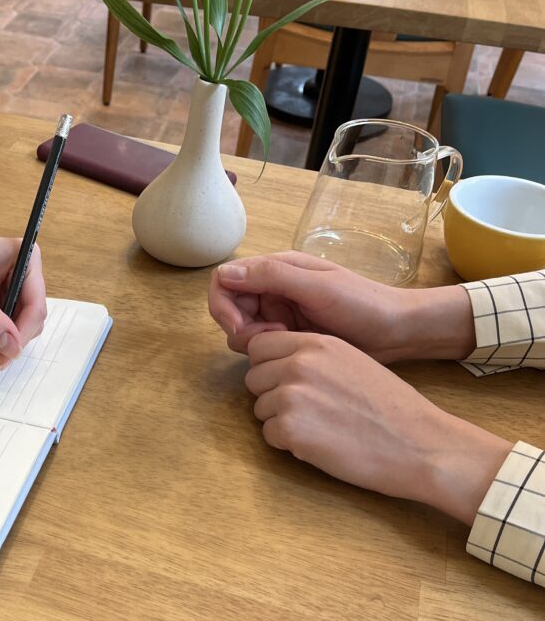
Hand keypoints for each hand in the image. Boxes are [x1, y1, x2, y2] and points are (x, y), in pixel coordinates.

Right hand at [209, 251, 475, 362]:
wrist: (398, 331)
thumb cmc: (363, 304)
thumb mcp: (317, 287)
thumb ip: (272, 277)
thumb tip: (225, 273)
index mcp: (277, 268)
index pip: (225, 280)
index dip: (223, 306)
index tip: (241, 327)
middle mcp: (273, 288)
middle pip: (230, 307)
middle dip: (240, 327)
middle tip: (271, 338)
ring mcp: (281, 312)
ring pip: (243, 329)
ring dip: (255, 341)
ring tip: (287, 343)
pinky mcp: (289, 334)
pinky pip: (261, 344)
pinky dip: (267, 351)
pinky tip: (293, 351)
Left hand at [245, 331, 510, 524]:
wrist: (419, 445)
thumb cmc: (390, 408)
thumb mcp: (351, 362)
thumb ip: (313, 358)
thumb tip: (278, 362)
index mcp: (316, 344)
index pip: (259, 346)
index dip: (269, 366)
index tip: (287, 381)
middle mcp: (298, 364)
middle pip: (254, 378)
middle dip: (272, 395)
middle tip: (309, 411)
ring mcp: (291, 396)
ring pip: (260, 408)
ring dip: (281, 421)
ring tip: (320, 427)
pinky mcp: (289, 429)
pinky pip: (269, 436)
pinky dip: (289, 444)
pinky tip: (321, 443)